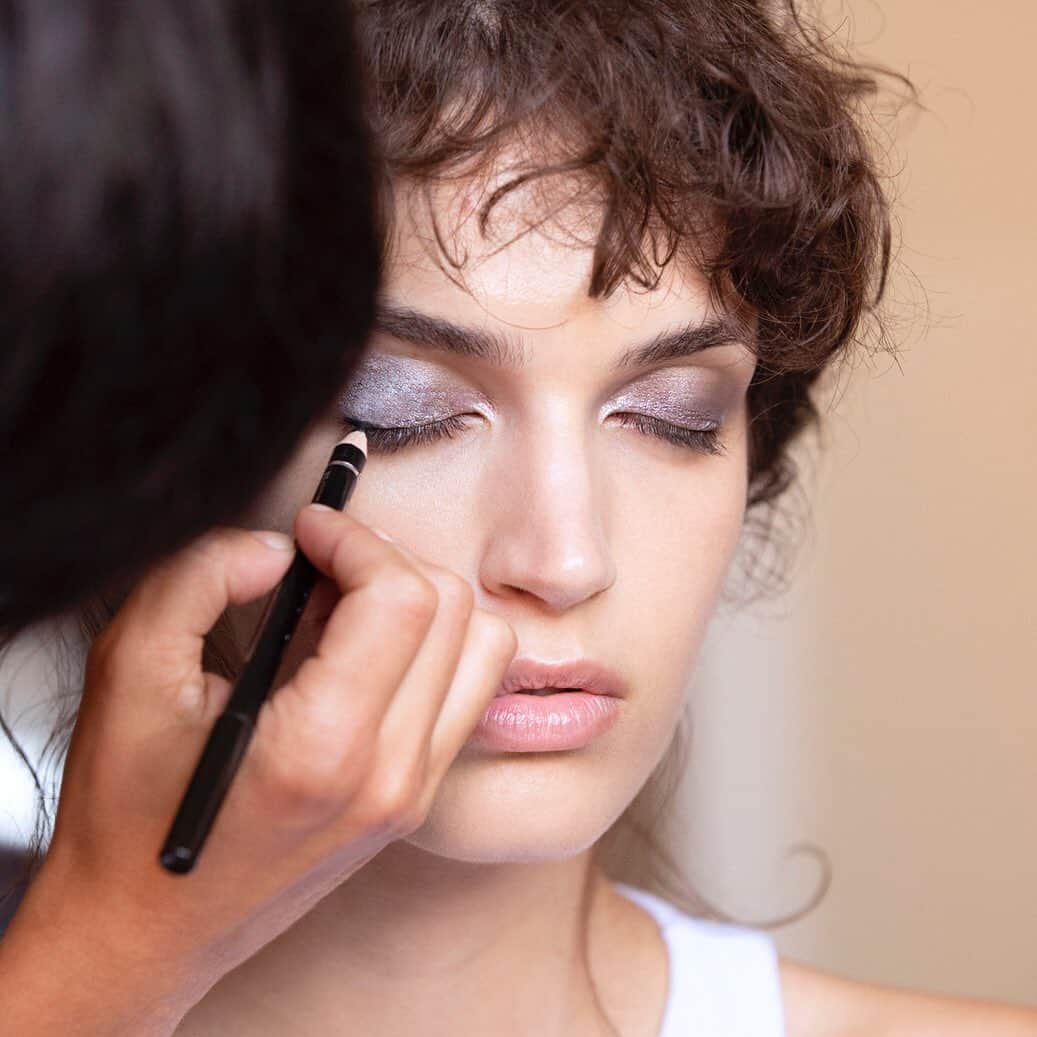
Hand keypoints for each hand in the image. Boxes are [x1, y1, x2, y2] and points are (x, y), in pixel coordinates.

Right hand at [0, 507, 515, 1033]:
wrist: (145, 929)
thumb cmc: (126, 812)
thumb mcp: (127, 673)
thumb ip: (198, 579)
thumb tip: (279, 546)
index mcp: (323, 748)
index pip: (403, 599)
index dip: (358, 537)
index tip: (309, 526)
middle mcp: (390, 775)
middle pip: (453, 611)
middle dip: (388, 559)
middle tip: (319, 561)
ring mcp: (413, 792)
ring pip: (482, 647)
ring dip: (421, 601)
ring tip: (343, 605)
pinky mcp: (416, 799)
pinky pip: (468, 690)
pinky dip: (433, 646)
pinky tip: (361, 650)